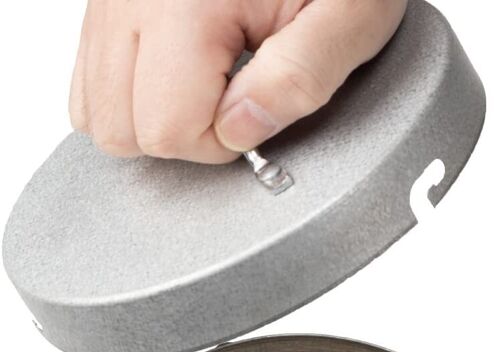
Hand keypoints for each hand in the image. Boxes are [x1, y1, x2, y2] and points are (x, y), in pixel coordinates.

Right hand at [69, 0, 407, 162]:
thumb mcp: (348, 19)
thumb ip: (298, 79)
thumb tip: (238, 133)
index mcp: (186, 2)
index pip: (166, 129)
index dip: (219, 144)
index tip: (256, 111)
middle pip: (118, 125)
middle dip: (182, 134)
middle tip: (234, 100)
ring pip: (94, 105)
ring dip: (154, 115)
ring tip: (211, 83)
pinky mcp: (108, 0)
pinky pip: (93, 74)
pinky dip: (134, 93)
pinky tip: (183, 75)